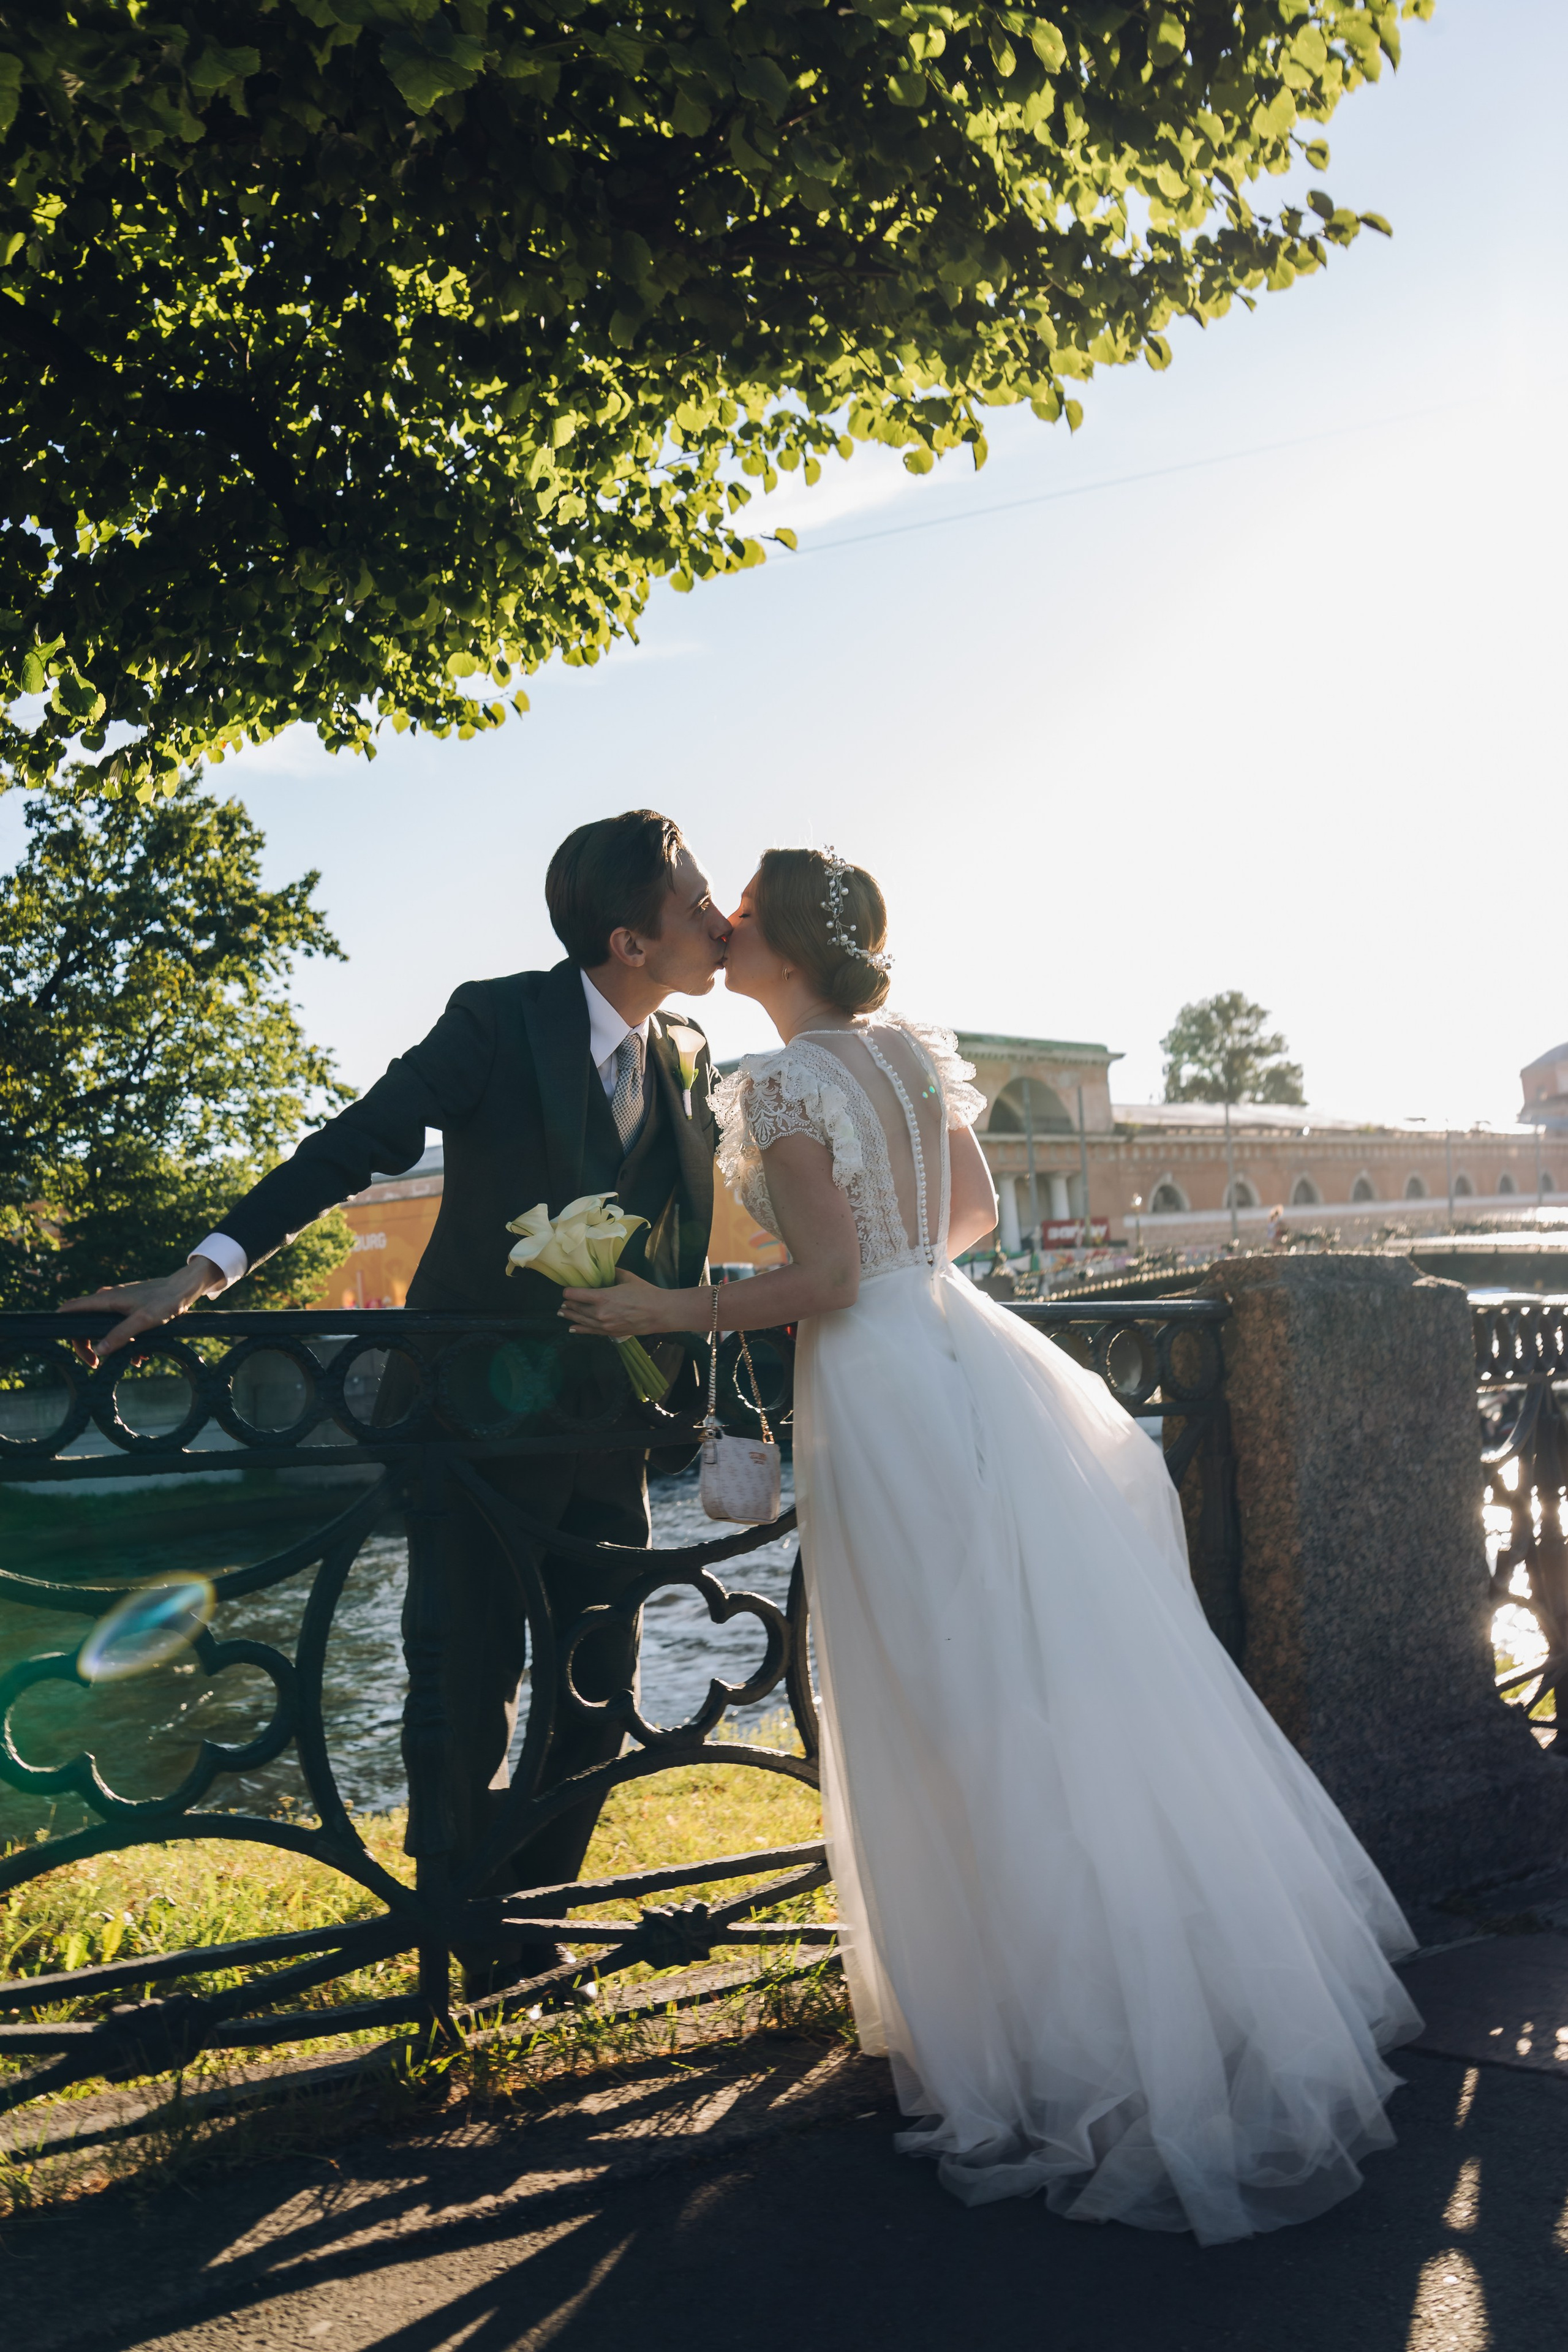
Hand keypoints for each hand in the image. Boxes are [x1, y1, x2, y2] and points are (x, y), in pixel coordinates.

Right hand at [60, 1258, 223, 1367]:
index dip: (65, 1330)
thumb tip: (99, 1351)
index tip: (76, 1352)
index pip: (70, 1310)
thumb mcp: (143, 1321)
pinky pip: (120, 1327)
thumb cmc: (165, 1300)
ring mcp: (118, 1303)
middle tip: (97, 1365)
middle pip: (85, 1324)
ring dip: (115, 1346)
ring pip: (105, 1328)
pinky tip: (142, 1353)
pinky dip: (127, 1341)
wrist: (184, 1288)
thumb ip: (121, 1335)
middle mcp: (107, 1299)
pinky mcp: (129, 1308)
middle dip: (90, 1345)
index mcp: (105, 1300)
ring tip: (133, 1361)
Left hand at [559, 1268, 674, 1340]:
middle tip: (563, 1302)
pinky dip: (579, 1329)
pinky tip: (572, 1328)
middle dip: (568, 1304)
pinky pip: (590, 1331)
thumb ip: (612, 1273)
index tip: (566, 1290)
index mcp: (602, 1297)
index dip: (568, 1292)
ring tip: (562, 1313)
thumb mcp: (627, 1277)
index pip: (575, 1295)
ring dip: (570, 1316)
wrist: (659, 1312)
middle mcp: (599, 1313)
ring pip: (581, 1320)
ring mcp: (604, 1325)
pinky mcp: (610, 1333)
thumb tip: (604, 1269)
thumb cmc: (645, 1293)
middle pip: (576, 1308)